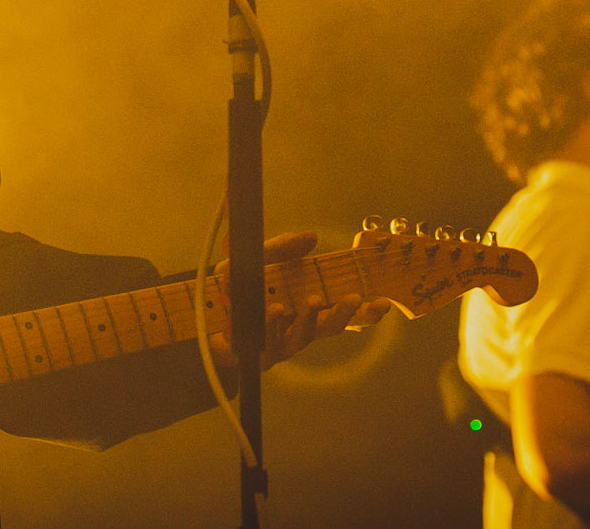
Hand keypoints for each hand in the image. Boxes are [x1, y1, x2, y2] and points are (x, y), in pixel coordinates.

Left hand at [207, 230, 392, 373]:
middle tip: (353, 299)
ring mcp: (281, 343)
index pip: (344, 314)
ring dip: (306, 318)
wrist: (204, 314)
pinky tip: (277, 310)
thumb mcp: (260, 259)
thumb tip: (312, 237)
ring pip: (301, 335)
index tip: (386, 304)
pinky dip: (273, 323)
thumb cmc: (240, 288)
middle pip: (330, 328)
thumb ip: (283, 247)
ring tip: (308, 301)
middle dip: (343, 314)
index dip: (367, 313)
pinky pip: (270, 339)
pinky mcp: (259, 353)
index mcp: (307, 309)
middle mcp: (300, 330)